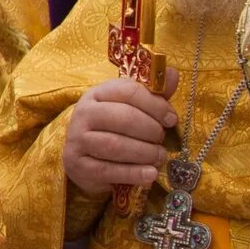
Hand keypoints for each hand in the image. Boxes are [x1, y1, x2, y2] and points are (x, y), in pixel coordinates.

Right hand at [65, 73, 175, 196]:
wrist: (82, 155)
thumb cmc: (113, 127)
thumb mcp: (130, 107)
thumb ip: (152, 94)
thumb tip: (172, 74)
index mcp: (97, 94)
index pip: (128, 91)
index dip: (155, 104)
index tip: (171, 119)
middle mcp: (83, 114)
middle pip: (123, 118)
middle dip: (150, 130)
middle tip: (162, 139)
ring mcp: (77, 140)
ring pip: (115, 145)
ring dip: (144, 153)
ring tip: (159, 157)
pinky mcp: (78, 166)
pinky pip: (108, 170)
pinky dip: (133, 174)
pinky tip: (150, 174)